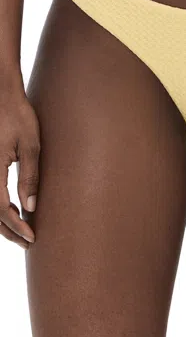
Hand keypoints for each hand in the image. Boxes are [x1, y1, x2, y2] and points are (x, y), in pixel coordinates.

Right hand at [0, 88, 39, 249]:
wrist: (2, 95)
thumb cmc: (18, 116)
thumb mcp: (31, 145)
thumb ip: (30, 176)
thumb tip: (31, 207)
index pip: (1, 208)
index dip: (16, 225)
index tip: (32, 236)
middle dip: (8, 230)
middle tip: (28, 242)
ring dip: (2, 221)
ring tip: (21, 231)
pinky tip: (13, 208)